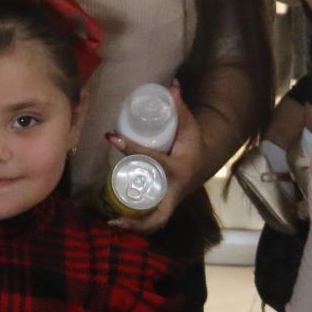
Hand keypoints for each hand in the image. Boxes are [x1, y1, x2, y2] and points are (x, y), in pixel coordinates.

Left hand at [105, 82, 205, 234]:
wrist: (202, 162)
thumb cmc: (192, 143)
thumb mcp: (188, 125)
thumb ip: (179, 107)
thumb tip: (170, 84)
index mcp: (179, 168)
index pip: (152, 158)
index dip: (130, 147)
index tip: (110, 136)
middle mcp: (175, 190)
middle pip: (159, 214)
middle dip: (138, 221)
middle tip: (113, 218)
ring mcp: (171, 201)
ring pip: (154, 222)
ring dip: (134, 227)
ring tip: (111, 223)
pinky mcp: (164, 206)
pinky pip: (151, 220)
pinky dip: (137, 226)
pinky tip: (117, 223)